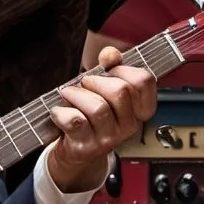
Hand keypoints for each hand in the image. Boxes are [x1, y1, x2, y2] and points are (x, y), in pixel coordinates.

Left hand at [48, 47, 156, 192]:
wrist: (76, 148)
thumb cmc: (91, 112)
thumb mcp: (104, 86)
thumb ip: (111, 65)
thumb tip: (110, 55)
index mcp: (138, 109)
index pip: (144, 81)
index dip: (124, 69)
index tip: (110, 71)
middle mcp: (129, 126)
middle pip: (120, 91)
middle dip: (97, 81)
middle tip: (85, 83)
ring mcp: (109, 139)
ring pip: (98, 107)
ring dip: (77, 94)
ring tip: (69, 94)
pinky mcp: (87, 147)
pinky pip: (76, 121)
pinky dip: (62, 112)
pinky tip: (59, 111)